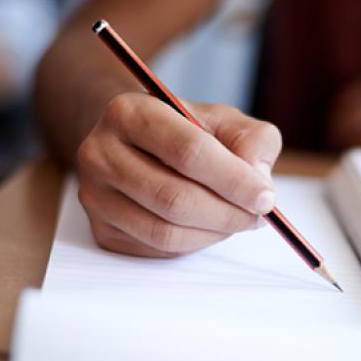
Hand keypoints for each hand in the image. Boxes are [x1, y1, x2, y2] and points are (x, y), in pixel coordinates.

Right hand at [77, 93, 281, 256]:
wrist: (137, 143)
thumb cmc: (185, 130)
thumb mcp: (224, 120)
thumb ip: (252, 140)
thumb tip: (258, 180)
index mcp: (129, 112)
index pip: (187, 151)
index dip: (233, 179)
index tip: (266, 197)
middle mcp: (100, 152)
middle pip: (174, 197)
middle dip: (227, 213)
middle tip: (258, 215)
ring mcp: (95, 194)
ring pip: (165, 231)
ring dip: (214, 233)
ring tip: (238, 219)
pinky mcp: (101, 229)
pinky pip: (157, 249)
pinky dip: (194, 243)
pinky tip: (209, 226)